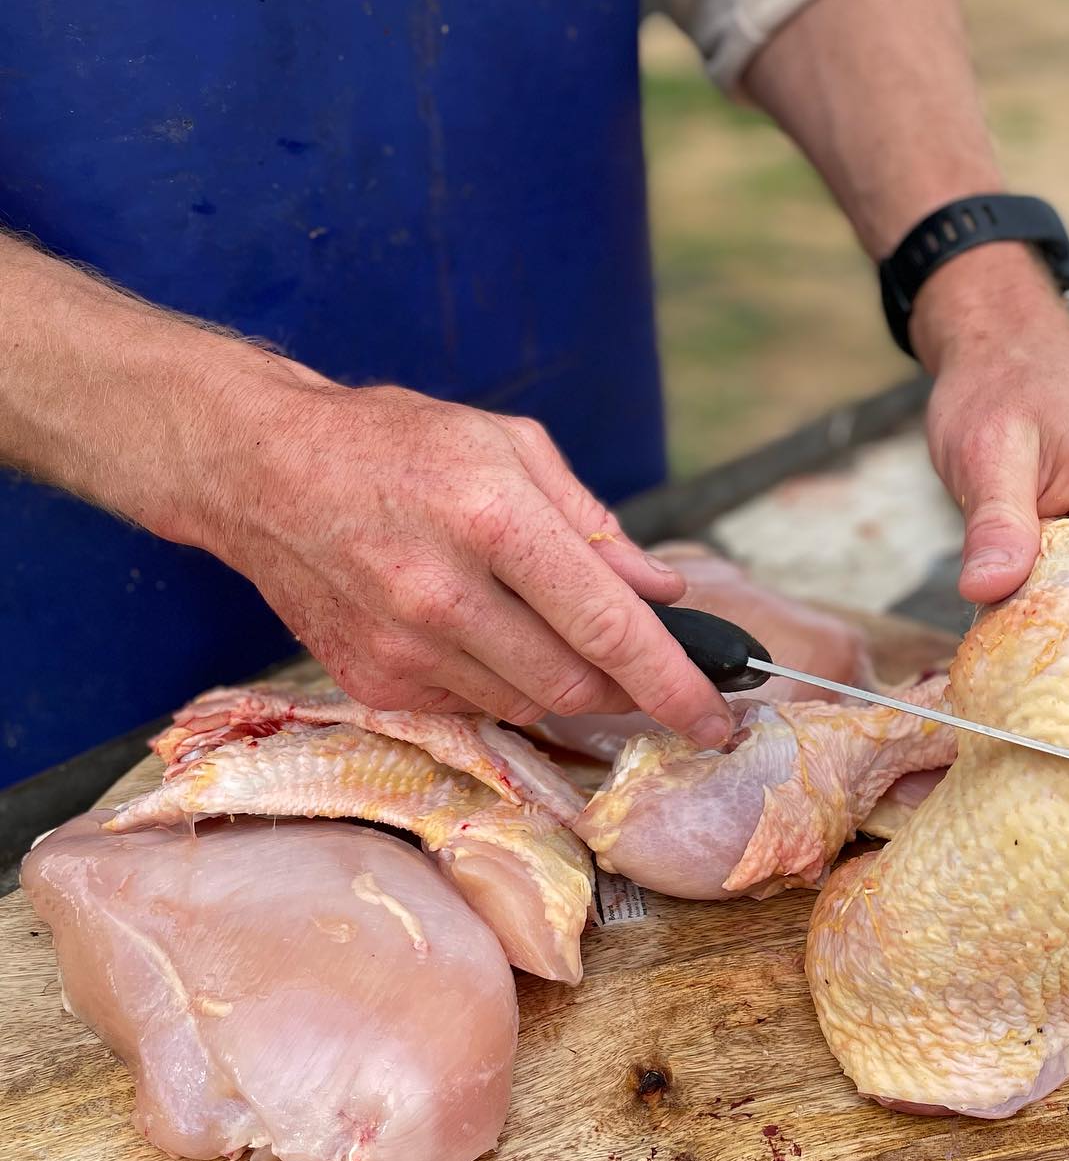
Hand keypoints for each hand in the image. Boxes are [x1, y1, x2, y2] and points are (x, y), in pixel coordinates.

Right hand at [185, 380, 734, 745]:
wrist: (259, 471)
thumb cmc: (395, 443)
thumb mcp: (509, 447)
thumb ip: (595, 525)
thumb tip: (663, 590)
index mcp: (492, 519)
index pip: (608, 628)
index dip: (675, 684)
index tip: (718, 717)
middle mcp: (444, 595)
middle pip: (575, 686)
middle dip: (629, 691)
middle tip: (648, 671)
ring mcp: (402, 649)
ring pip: (528, 705)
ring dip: (568, 685)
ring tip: (555, 631)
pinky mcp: (374, 683)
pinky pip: (474, 706)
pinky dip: (505, 682)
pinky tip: (487, 634)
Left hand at [913, 248, 1068, 602]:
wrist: (1005, 341)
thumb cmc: (997, 386)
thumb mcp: (984, 456)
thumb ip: (994, 525)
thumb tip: (987, 591)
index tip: (1016, 648)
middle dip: (1059, 610)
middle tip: (995, 622)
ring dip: (1058, 588)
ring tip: (1006, 580)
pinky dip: (1063, 569)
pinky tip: (1025, 562)